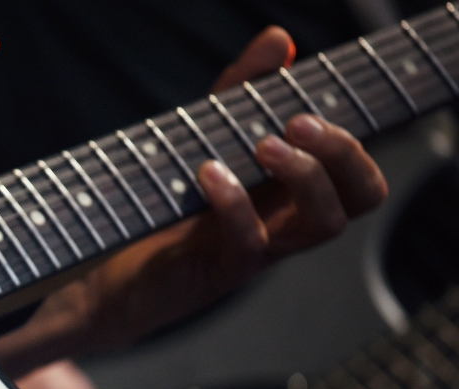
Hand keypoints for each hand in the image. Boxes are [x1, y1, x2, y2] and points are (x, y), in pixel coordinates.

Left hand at [0, 27, 385, 378]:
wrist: (103, 269)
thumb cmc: (160, 202)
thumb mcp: (202, 136)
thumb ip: (240, 91)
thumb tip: (278, 41)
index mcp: (289, 194)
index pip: (358, 173)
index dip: (355, 139)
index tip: (316, 105)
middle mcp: (286, 223)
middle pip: (361, 196)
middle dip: (344, 153)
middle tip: (297, 124)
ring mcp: (257, 250)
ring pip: (325, 224)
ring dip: (305, 176)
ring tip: (265, 144)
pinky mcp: (218, 272)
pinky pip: (250, 244)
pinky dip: (236, 205)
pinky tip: (209, 175)